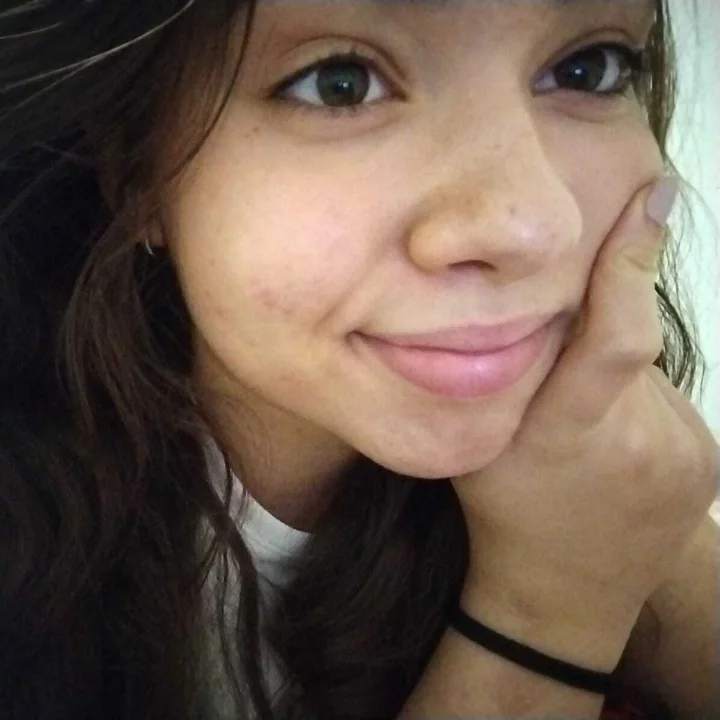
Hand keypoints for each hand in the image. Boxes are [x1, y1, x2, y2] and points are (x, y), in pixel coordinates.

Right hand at [452, 176, 718, 636]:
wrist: (563, 598)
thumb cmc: (503, 511)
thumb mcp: (476, 439)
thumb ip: (505, 370)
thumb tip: (545, 293)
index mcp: (564, 436)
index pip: (615, 341)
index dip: (630, 267)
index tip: (649, 201)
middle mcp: (638, 444)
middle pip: (627, 340)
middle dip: (596, 325)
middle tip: (562, 358)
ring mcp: (684, 455)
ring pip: (647, 369)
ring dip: (616, 369)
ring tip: (586, 416)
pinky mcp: (708, 462)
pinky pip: (668, 398)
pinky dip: (638, 398)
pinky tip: (615, 437)